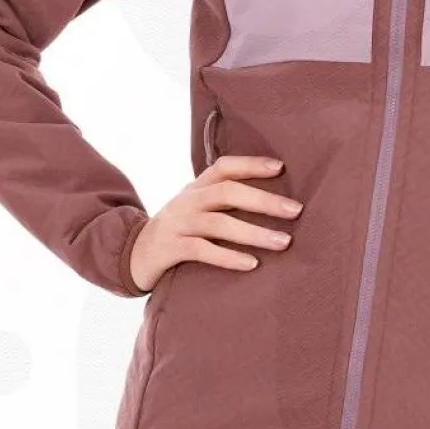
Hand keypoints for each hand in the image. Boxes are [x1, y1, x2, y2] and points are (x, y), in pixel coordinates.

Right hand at [128, 154, 302, 293]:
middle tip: (296, 211)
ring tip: (284, 242)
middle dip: (264, 201)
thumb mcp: (196, 209)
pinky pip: (201, 251)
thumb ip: (223, 202)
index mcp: (196, 188)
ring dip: (254, 233)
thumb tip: (273, 202)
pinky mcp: (170, 248)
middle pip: (227, 192)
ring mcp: (178, 224)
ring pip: (219, 223)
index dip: (252, 164)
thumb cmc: (178, 231)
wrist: (133, 254)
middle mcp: (187, 200)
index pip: (224, 167)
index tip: (281, 168)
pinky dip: (228, 257)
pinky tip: (252, 264)